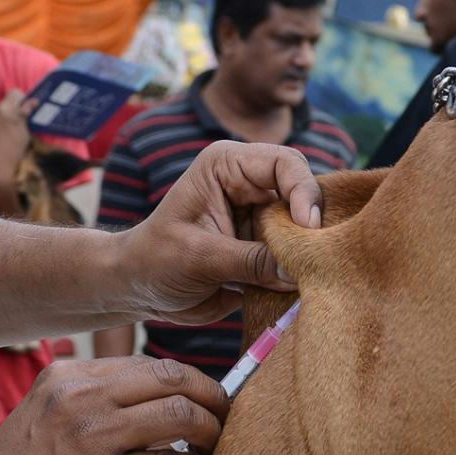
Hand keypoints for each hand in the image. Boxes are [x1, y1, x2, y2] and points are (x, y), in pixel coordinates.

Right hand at [0, 356, 227, 454]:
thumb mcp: (43, 414)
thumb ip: (89, 399)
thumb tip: (149, 397)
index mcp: (66, 377)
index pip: (149, 364)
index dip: (190, 380)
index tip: (208, 397)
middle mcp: (77, 399)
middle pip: (171, 379)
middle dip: (212, 398)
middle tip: (227, 419)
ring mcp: (88, 440)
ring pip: (178, 416)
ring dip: (211, 433)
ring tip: (216, 449)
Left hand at [115, 141, 324, 322]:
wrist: (138, 289)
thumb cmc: (155, 261)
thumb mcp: (199, 258)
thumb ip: (249, 262)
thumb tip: (298, 270)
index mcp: (228, 166)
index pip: (284, 164)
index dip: (303, 192)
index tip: (307, 228)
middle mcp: (250, 186)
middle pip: (304, 196)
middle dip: (313, 228)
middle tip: (317, 261)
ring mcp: (261, 219)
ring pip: (305, 231)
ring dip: (309, 255)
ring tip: (312, 279)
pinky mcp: (266, 249)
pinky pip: (296, 258)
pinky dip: (301, 274)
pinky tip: (302, 290)